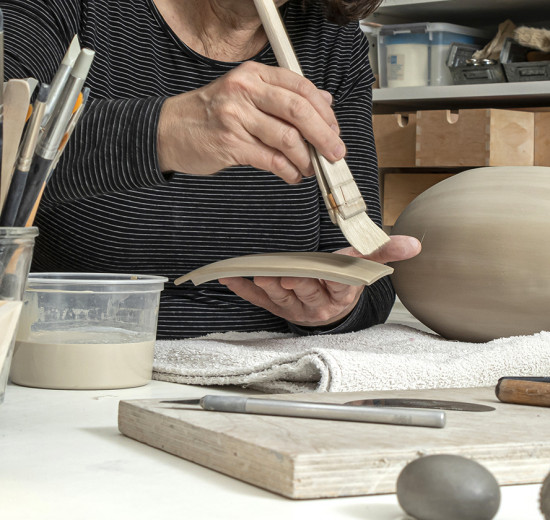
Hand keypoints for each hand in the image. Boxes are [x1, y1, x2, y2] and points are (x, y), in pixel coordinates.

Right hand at [157, 61, 344, 183]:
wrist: (168, 130)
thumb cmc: (209, 113)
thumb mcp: (244, 93)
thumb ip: (282, 95)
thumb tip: (324, 101)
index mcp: (253, 75)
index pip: (300, 88)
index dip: (324, 112)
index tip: (334, 131)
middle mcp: (245, 91)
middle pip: (298, 111)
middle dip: (324, 136)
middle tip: (335, 154)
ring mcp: (236, 117)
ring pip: (287, 138)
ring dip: (306, 159)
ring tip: (310, 168)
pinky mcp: (230, 144)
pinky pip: (271, 160)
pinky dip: (288, 171)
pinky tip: (292, 176)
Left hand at [219, 235, 420, 327]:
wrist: (330, 309)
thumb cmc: (344, 282)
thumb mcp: (365, 267)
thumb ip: (384, 251)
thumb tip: (414, 244)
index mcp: (342, 293)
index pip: (338, 284)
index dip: (330, 279)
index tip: (323, 273)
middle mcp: (319, 304)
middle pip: (307, 292)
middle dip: (296, 284)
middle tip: (283, 276)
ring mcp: (296, 308)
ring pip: (282, 299)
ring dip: (269, 288)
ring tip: (257, 275)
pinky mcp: (277, 308)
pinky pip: (260, 302)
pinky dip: (245, 291)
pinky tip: (232, 279)